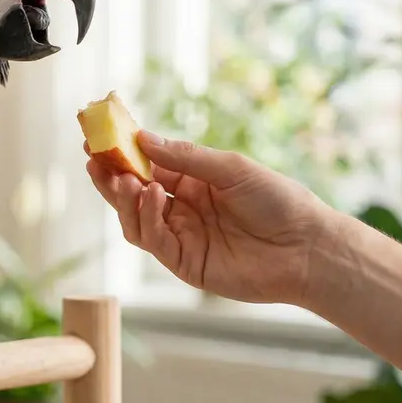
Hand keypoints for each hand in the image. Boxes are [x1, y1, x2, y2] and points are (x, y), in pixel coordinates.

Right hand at [84, 131, 335, 304]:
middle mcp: (182, 209)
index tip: (97, 139)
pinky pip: (153, 240)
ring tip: (123, 179)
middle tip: (93, 159)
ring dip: (123, 198)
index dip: (121, 154)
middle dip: (110, 177)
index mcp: (193, 183)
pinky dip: (146, 217)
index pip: (147, 166)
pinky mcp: (185, 263)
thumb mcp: (231, 168)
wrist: (308, 247)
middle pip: (133, 194)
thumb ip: (185, 157)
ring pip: (134, 219)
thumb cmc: (279, 202)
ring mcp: (181, 238)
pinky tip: (151, 196)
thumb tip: (143, 139)